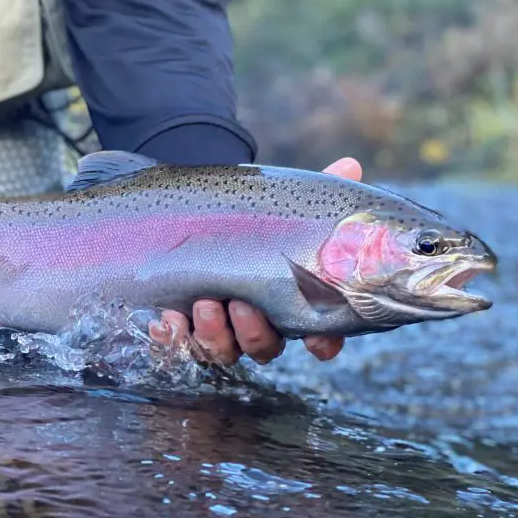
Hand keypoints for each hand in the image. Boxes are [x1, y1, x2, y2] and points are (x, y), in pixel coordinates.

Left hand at [150, 156, 363, 365]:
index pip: (321, 339)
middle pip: (265, 347)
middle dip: (254, 332)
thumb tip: (350, 166)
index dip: (322, 343)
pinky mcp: (186, 332)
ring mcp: (223, 334)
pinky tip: (168, 320)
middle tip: (241, 306)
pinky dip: (175, 339)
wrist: (207, 223)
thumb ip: (318, 193)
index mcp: (294, 306)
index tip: (317, 337)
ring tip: (203, 304)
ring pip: (224, 351)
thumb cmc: (259, 223)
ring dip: (215, 334)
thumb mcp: (286, 207)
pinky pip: (181, 348)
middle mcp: (261, 327)